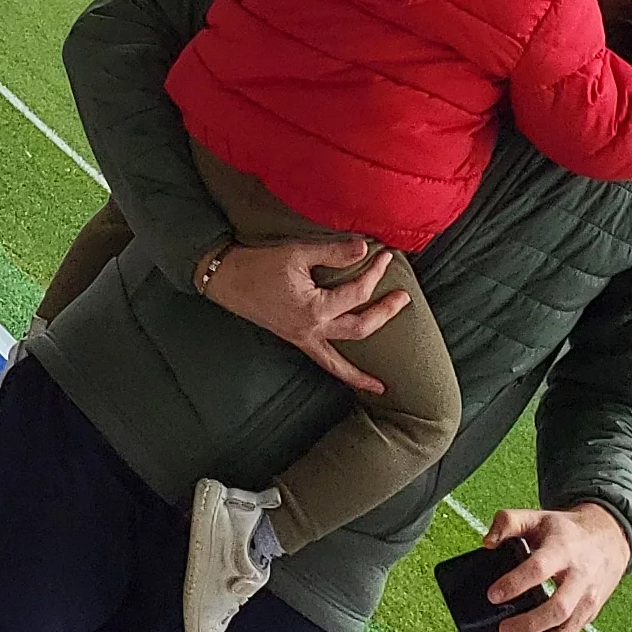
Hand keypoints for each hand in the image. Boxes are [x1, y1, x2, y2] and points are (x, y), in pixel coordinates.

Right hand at [201, 238, 407, 394]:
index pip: (356, 292)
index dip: (374, 273)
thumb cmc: (259, 264)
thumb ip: (333, 253)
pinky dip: (342, 374)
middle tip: (404, 298)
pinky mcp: (296, 340)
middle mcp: (312, 330)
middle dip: (385, 313)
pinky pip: (323, 362)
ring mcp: (303, 339)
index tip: (385, 256)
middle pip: (360, 327)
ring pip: (341, 360)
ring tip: (382, 383)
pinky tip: (356, 382)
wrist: (227, 278)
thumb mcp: (297, 254)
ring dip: (362, 372)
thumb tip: (364, 248)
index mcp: (314, 308)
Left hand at [477, 503, 631, 631]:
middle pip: (558, 609)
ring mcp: (588, 598)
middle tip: (501, 628)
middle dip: (527, 624)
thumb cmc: (565, 530)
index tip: (492, 595)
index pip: (539, 569)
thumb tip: (487, 543)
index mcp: (563, 549)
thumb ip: (508, 522)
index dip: (515, 583)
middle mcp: (580, 576)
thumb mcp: (537, 516)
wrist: (608, 539)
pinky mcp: (589, 614)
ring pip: (565, 631)